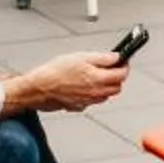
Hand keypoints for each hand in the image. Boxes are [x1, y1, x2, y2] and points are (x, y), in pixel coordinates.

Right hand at [9, 51, 130, 113]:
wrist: (38, 88)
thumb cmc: (55, 73)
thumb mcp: (81, 57)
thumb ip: (103, 58)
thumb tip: (116, 57)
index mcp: (99, 80)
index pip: (122, 75)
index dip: (125, 66)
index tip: (123, 61)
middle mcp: (96, 93)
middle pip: (117, 87)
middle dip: (117, 77)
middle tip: (111, 67)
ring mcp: (88, 102)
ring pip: (105, 95)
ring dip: (106, 86)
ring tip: (95, 74)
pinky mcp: (79, 106)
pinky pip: (92, 100)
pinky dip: (93, 93)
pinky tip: (83, 85)